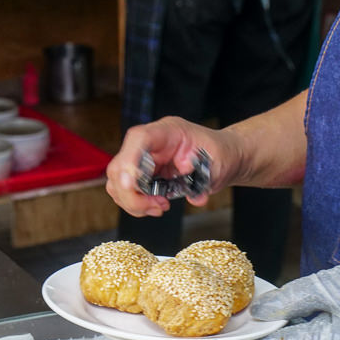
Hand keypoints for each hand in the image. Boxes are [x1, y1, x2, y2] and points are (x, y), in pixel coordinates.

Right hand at [105, 116, 238, 216]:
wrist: (222, 158)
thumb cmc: (219, 154)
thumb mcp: (219, 161)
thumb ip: (206, 176)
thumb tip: (195, 195)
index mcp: (167, 131)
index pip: (139, 139)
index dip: (129, 161)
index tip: (131, 184)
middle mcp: (149, 144)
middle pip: (120, 166)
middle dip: (132, 194)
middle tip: (158, 206)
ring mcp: (142, 159)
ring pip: (118, 182)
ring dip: (133, 202)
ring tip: (159, 207)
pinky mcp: (142, 175)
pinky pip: (125, 192)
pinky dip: (136, 205)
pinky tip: (157, 206)